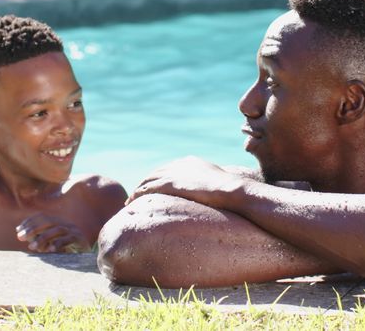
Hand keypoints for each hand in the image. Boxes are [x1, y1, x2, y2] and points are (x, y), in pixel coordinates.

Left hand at [16, 212, 88, 252]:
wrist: (87, 255)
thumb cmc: (66, 250)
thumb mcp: (51, 242)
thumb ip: (39, 238)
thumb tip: (22, 236)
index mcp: (58, 222)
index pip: (42, 216)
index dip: (30, 221)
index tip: (18, 229)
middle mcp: (65, 224)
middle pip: (48, 221)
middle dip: (33, 228)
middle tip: (21, 237)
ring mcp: (73, 231)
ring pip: (57, 230)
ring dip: (43, 238)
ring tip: (32, 247)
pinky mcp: (79, 239)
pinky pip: (68, 240)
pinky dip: (57, 244)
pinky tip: (49, 250)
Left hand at [129, 156, 244, 209]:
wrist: (234, 191)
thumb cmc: (233, 193)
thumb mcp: (219, 187)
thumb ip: (210, 189)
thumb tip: (214, 200)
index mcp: (191, 162)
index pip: (168, 169)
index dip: (158, 179)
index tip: (152, 188)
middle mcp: (180, 164)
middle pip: (155, 172)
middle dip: (145, 183)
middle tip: (136, 195)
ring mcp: (175, 172)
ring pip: (148, 180)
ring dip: (138, 190)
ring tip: (130, 202)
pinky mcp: (170, 183)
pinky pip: (147, 188)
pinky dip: (138, 194)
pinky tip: (132, 203)